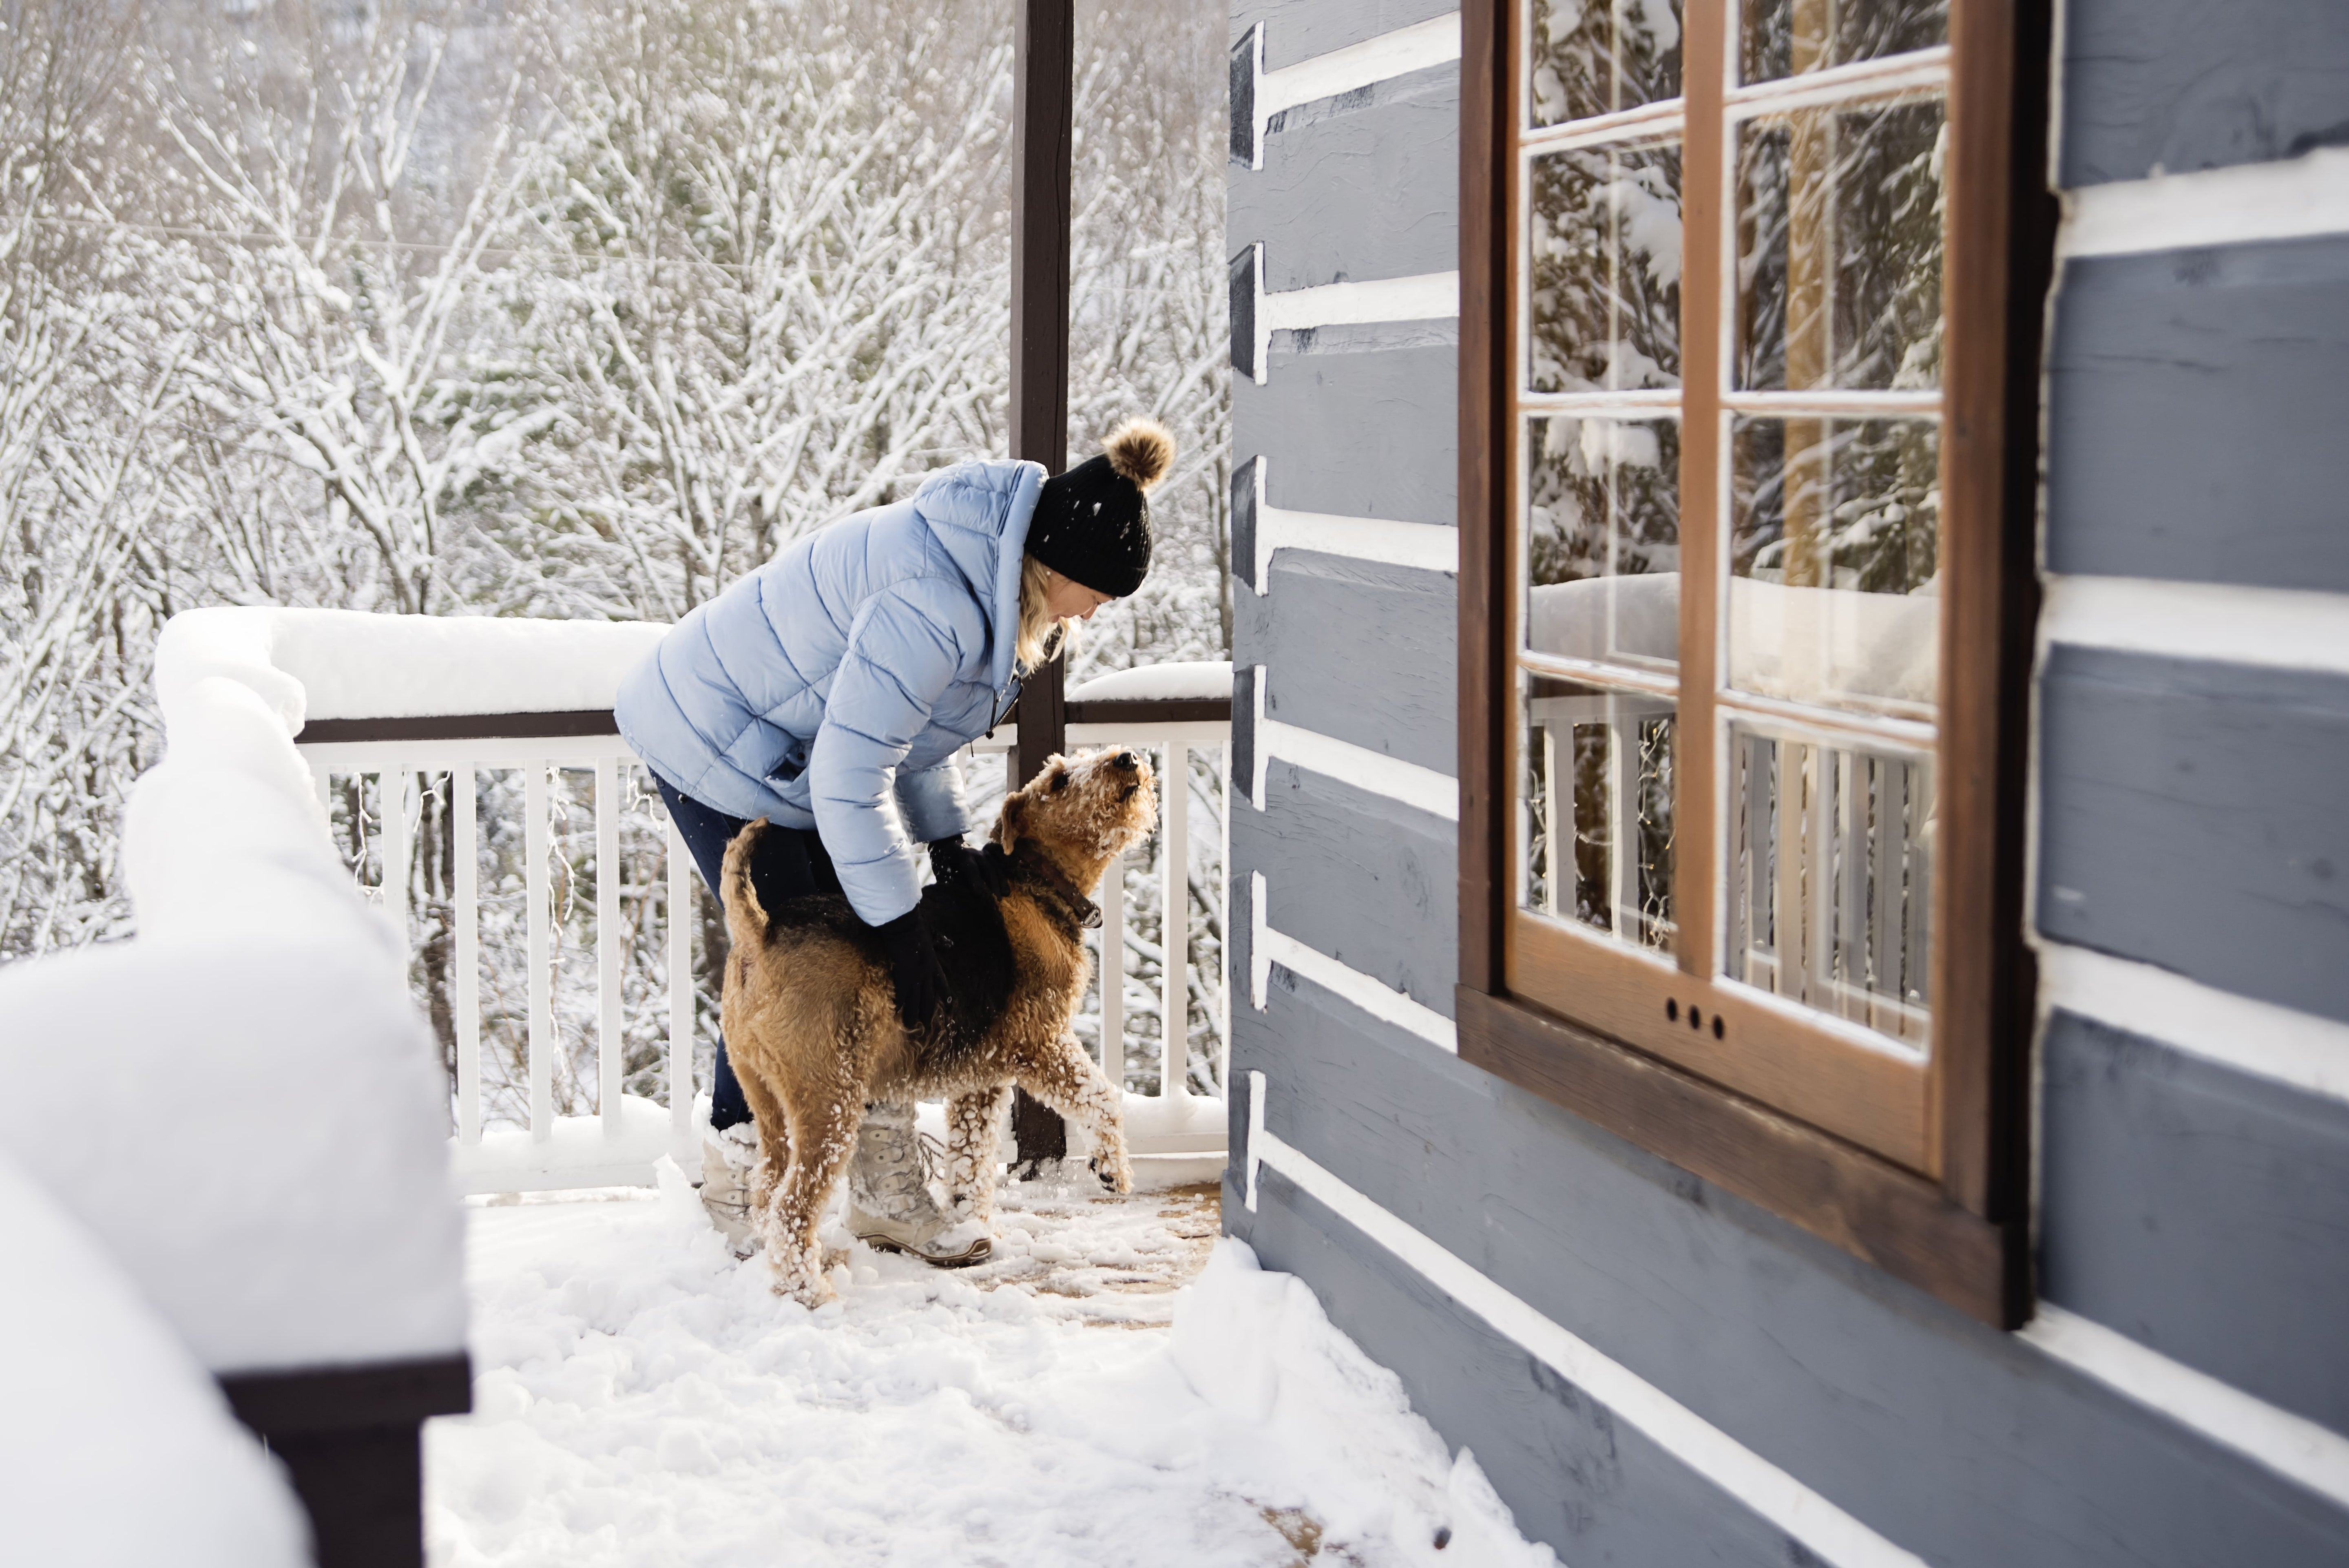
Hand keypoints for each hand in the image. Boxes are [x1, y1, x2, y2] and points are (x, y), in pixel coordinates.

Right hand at [876, 909, 948, 1029]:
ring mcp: (914, 976)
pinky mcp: (901, 975)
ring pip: (915, 1001)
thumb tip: (950, 944)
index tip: (949, 1010)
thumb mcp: (933, 935)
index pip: (942, 985)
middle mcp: (926, 973)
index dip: (946, 998)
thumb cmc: (917, 926)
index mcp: (934, 964)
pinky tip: (894, 1014)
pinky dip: (898, 1004)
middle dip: (928, 1013)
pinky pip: (901, 994)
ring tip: (910, 1026)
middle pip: (928, 998)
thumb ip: (940, 942)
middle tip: (926, 1026)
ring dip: (912, 1015)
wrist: (903, 925)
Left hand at [930, 838, 1009, 898]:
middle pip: (988, 868)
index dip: (976, 880)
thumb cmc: (943, 861)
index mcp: (961, 855)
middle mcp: (974, 852)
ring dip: (1001, 881)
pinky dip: (1003, 873)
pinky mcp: (988, 854)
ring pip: (995, 867)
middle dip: (993, 884)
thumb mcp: (943, 870)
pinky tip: (1007, 885)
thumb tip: (962, 895)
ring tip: (1005, 894)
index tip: (980, 893)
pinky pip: (998, 863)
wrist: (947, 843)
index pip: (971, 868)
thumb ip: (952, 880)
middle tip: (997, 899)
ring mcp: (982, 852)